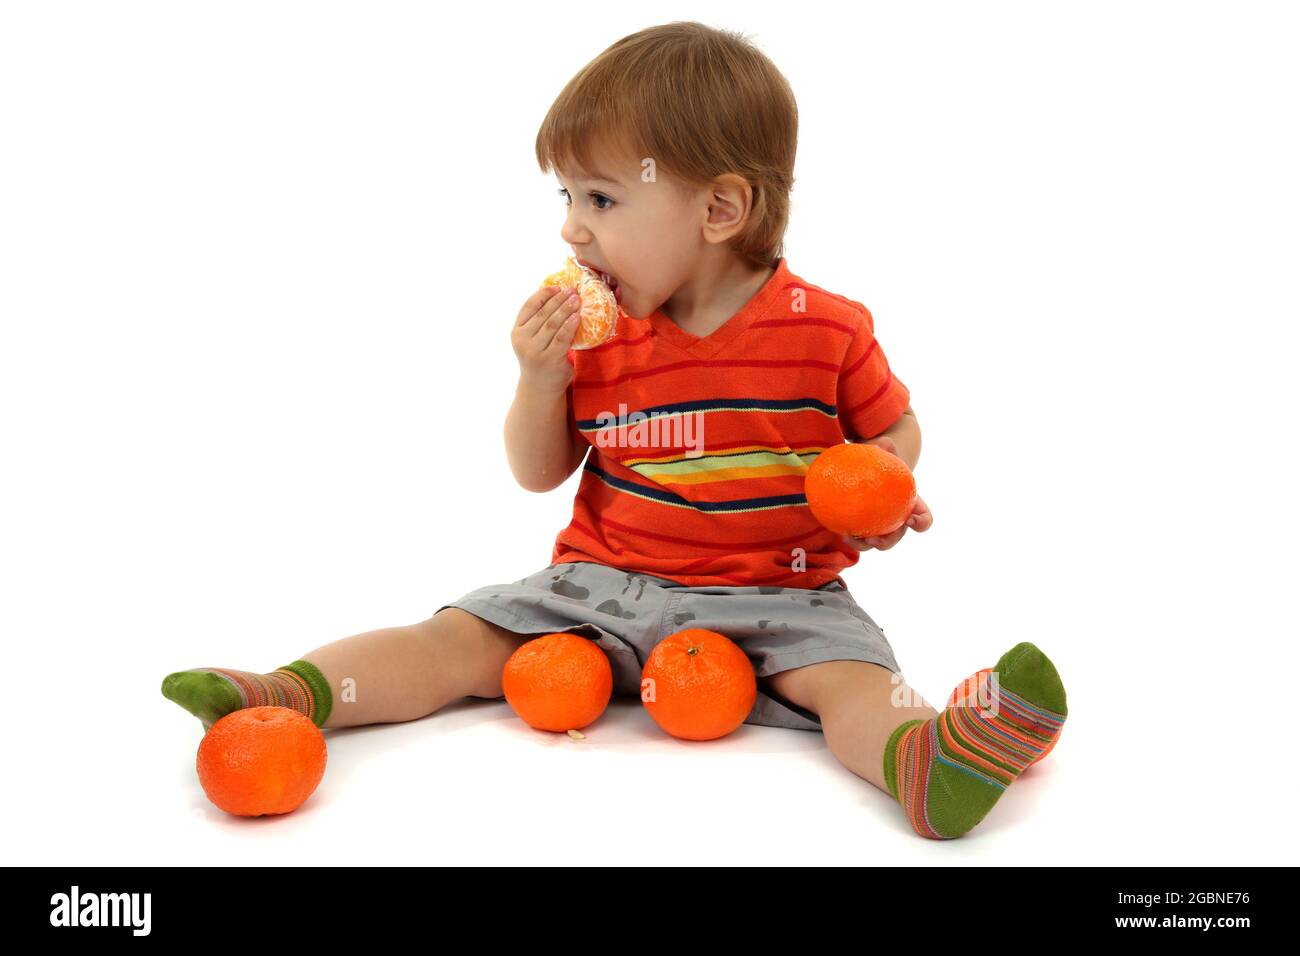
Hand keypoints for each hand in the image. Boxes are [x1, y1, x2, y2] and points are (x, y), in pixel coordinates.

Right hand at [511, 285, 582, 392]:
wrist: (540, 387)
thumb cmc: (540, 357)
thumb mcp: (532, 339)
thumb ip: (539, 322)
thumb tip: (558, 295)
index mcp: (517, 331)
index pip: (529, 306)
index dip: (544, 294)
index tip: (557, 286)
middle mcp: (522, 340)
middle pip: (543, 313)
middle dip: (559, 299)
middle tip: (572, 290)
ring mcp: (535, 350)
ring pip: (552, 324)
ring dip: (566, 309)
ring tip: (577, 299)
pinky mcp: (549, 359)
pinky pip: (561, 338)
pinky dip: (570, 326)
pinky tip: (577, 317)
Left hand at [842, 435, 932, 550]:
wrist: (870, 468)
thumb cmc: (883, 461)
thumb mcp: (886, 453)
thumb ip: (886, 447)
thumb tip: (882, 444)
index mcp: (911, 507)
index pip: (924, 520)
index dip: (921, 523)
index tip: (911, 520)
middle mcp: (897, 522)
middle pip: (896, 538)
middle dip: (887, 542)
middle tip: (874, 538)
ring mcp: (879, 527)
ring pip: (874, 542)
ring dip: (863, 544)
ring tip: (849, 537)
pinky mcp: (862, 528)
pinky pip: (856, 535)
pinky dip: (848, 535)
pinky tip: (836, 528)